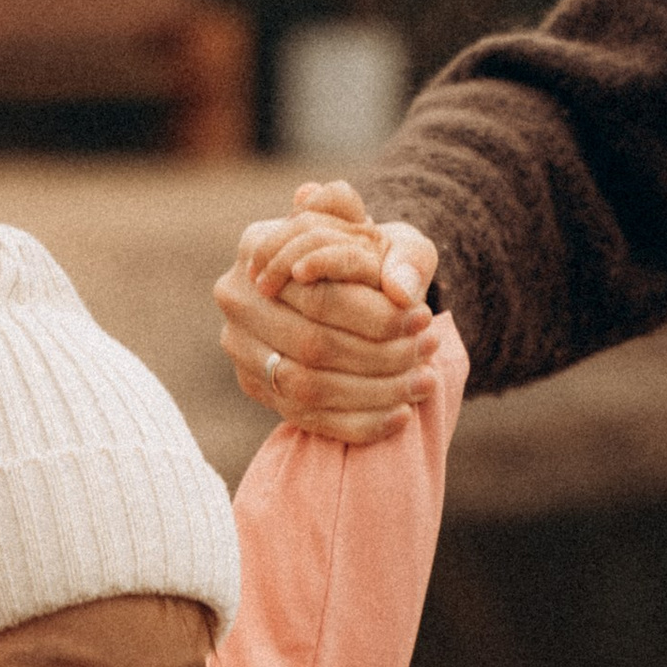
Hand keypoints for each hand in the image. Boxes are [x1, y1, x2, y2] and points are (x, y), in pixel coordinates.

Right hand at [215, 180, 440, 446]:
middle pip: (311, 343)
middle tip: (429, 352)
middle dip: (380, 355)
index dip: (376, 313)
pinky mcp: (253, 385)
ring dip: (373, 393)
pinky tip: (400, 415)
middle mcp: (237, 296)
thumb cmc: (372, 260)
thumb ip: (404, 256)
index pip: (320, 294)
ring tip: (424, 383)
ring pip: (305, 386)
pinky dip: (357, 423)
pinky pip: (304, 417)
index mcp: (261, 244)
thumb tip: (402, 291)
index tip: (424, 317)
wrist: (343, 285)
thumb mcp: (394, 243)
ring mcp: (240, 347)